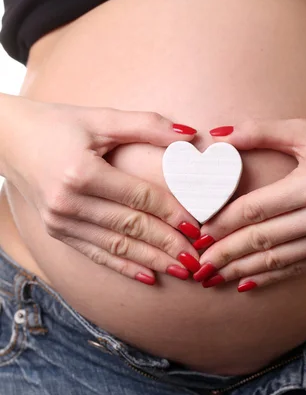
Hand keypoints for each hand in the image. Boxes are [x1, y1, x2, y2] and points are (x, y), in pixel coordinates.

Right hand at [5, 96, 201, 283]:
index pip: (139, 197)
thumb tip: (189, 135)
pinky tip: (148, 275)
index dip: (171, 212)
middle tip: (197, 258)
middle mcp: (68, 202)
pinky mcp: (57, 231)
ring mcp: (60, 221)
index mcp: (81, 173)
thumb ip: (146, 125)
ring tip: (181, 270)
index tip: (197, 225)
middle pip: (130, 227)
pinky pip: (96, 254)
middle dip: (167, 244)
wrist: (7, 139)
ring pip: (116, 246)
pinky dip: (123, 266)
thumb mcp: (100, 118)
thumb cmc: (57, 124)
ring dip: (151, 260)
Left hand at [193, 116, 305, 290]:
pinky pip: (299, 267)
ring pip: (279, 260)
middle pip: (263, 240)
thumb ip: (259, 132)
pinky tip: (248, 282)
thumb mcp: (304, 130)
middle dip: (226, 255)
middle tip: (198, 266)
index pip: (255, 211)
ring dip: (243, 271)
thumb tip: (218, 136)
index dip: (223, 224)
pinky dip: (272, 277)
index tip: (198, 234)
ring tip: (214, 279)